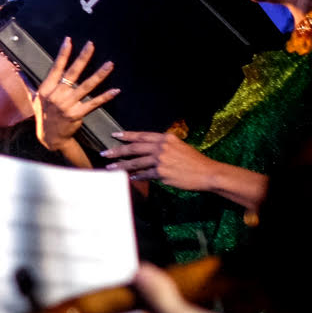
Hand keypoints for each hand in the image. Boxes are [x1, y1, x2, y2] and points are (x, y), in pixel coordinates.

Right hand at [31, 37, 118, 154]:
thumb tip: (18, 71)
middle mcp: (56, 95)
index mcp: (46, 89)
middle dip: (83, 58)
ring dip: (99, 75)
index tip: (69, 41)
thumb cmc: (42, 116)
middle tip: (91, 45)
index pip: (56, 68)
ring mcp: (67, 105)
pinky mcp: (77, 114)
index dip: (63, 54)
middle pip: (72, 73)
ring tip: (110, 64)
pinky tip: (115, 90)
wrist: (49, 137)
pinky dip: (105, 97)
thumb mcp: (33, 99)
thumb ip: (28, 84)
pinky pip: (93, 103)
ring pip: (86, 86)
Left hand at [102, 131, 253, 201]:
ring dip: (121, 165)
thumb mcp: (179, 147)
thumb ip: (163, 146)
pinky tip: (130, 178)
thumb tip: (147, 150)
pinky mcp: (161, 173)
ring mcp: (161, 160)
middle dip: (117, 150)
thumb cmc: (194, 161)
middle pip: (134, 148)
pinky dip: (136, 176)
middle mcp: (162, 147)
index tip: (114, 135)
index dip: (127, 135)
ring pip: (135, 162)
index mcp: (166, 138)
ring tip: (110, 167)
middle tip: (104, 153)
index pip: (142, 135)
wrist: (207, 173)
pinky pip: (143, 174)